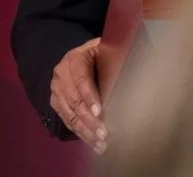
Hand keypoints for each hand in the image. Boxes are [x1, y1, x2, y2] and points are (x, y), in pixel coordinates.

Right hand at [50, 37, 106, 152]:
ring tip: (100, 144)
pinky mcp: (56, 103)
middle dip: (89, 120)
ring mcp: (56, 90)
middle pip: (74, 101)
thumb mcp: (107, 49)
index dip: (90, 96)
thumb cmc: (101, 53)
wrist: (81, 56)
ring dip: (85, 131)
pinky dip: (80, 133)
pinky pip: (67, 120)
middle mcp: (61, 75)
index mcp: (74, 59)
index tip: (99, 112)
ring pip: (69, 115)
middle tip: (104, 134)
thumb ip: (115, 57)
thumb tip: (136, 69)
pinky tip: (92, 143)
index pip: (81, 79)